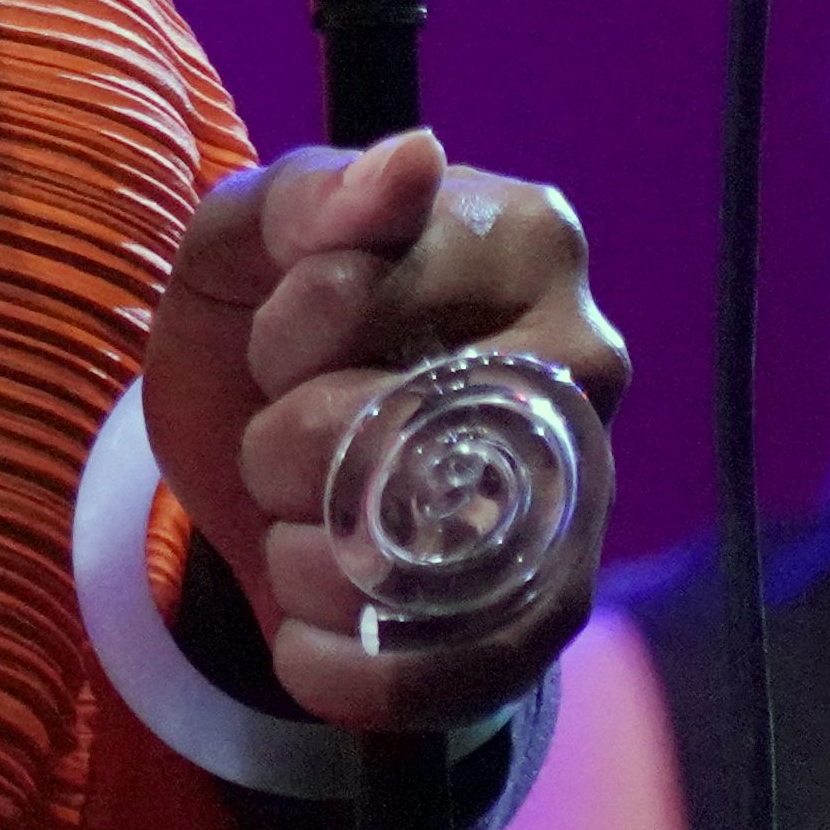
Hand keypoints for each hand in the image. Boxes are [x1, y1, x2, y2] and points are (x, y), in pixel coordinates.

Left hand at [145, 131, 628, 732]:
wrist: (273, 466)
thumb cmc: (269, 318)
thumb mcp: (246, 242)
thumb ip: (311, 196)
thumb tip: (416, 157)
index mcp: (525, 237)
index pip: (358, 292)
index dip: (282, 336)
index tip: (279, 336)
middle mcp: (583, 361)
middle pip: (382, 430)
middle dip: (283, 451)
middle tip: (292, 437)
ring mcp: (583, 495)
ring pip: (406, 559)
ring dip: (302, 559)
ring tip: (304, 524)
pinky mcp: (554, 614)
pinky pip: (446, 672)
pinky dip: (341, 669)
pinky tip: (304, 637)